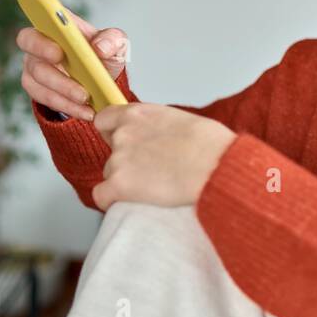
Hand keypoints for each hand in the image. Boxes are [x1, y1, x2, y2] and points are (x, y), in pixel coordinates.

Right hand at [5, 0, 128, 120]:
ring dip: (61, 86)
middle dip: (42, 47)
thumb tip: (99, 49)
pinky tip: (85, 110)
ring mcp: (34, 64)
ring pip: (36, 74)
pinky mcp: (36, 88)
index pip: (37, 0)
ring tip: (86, 96)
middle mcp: (40, 39)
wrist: (102, 87)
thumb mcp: (117, 46)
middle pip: (28, 39)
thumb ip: (114, 41)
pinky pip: (43, 96)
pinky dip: (65, 104)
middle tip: (61, 57)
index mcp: (60, 22)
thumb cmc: (103, 57)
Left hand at [90, 103, 235, 210]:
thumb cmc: (211, 144)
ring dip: (125, 181)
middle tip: (149, 170)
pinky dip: (111, 200)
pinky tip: (129, 202)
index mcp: (137, 114)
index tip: (126, 144)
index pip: (104, 120)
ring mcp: (119, 159)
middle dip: (125, 161)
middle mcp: (123, 133)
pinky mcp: (120, 185)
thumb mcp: (181, 120)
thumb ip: (159, 126)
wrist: (215, 164)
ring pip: (110, 173)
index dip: (112, 134)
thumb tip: (161, 138)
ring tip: (152, 187)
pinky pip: (101, 196)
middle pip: (110, 150)